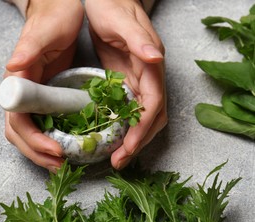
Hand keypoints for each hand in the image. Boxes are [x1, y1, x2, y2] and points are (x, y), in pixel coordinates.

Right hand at [4, 0, 83, 171]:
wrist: (57, 10)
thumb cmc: (53, 18)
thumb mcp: (44, 31)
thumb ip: (29, 47)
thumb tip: (13, 66)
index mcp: (16, 80)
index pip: (16, 119)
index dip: (33, 139)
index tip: (54, 149)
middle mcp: (19, 92)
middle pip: (19, 133)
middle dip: (37, 153)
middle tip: (60, 165)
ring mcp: (30, 96)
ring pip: (27, 133)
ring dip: (42, 152)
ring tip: (62, 163)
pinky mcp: (42, 97)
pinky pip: (40, 125)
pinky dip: (49, 140)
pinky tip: (64, 147)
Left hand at [85, 0, 166, 169]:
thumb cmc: (112, 5)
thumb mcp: (122, 21)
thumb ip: (140, 40)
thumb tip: (158, 59)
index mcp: (151, 64)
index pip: (153, 104)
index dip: (142, 128)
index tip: (128, 147)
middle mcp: (148, 75)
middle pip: (151, 116)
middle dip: (138, 141)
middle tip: (119, 160)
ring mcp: (138, 79)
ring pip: (142, 116)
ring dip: (131, 138)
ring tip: (116, 156)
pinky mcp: (125, 80)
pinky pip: (128, 108)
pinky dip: (122, 125)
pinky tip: (110, 135)